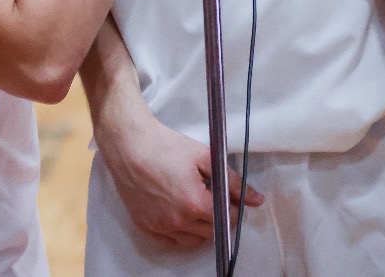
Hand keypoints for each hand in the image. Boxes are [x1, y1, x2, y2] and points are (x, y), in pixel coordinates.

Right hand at [97, 101, 262, 247]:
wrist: (129, 144)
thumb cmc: (163, 146)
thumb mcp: (204, 157)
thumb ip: (232, 181)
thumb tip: (255, 198)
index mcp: (194, 204)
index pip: (228, 220)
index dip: (233, 208)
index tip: (229, 197)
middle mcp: (177, 221)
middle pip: (212, 232)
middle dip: (218, 217)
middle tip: (212, 196)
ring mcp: (160, 226)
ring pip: (192, 240)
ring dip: (200, 227)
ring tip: (195, 202)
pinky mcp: (145, 226)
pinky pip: (171, 241)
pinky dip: (180, 232)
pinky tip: (180, 213)